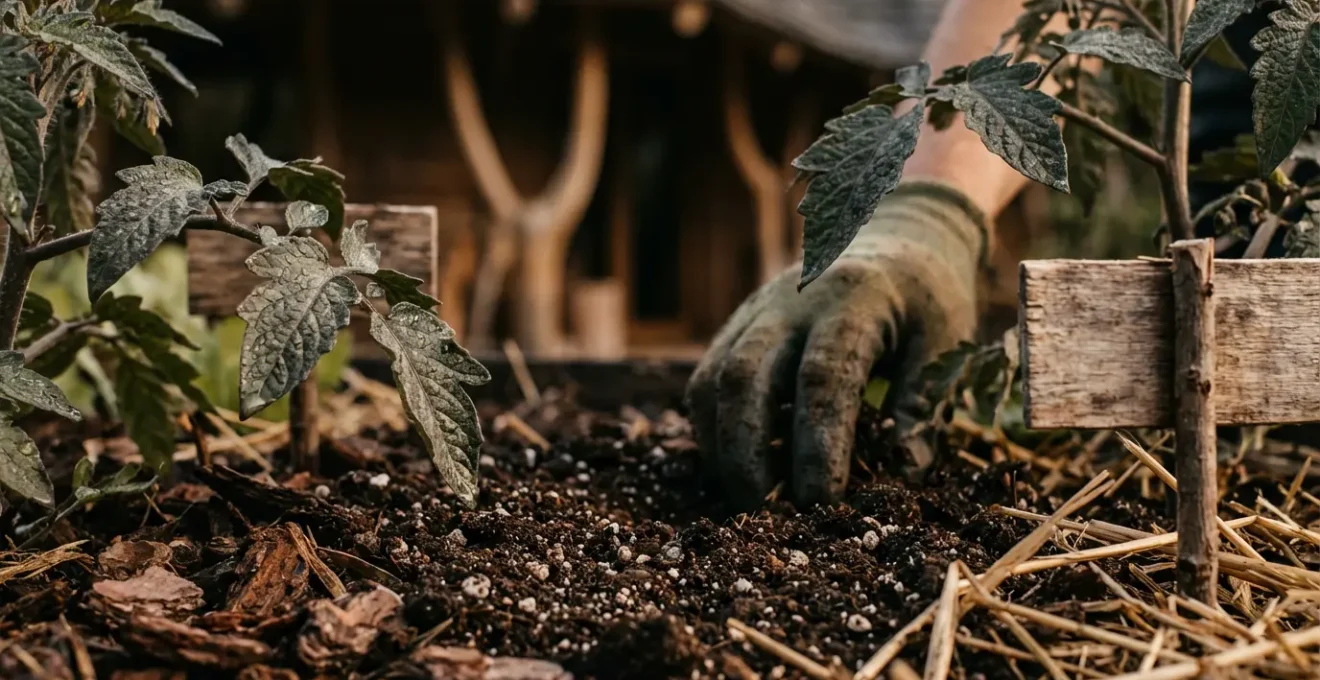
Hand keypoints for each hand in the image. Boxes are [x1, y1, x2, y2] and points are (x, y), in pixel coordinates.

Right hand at [685, 182, 986, 511]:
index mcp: (853, 299)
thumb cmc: (925, 300)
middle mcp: (791, 301)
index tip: (822, 501)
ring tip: (750, 500)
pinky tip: (740, 468)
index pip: (824, 377)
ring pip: (712, 381)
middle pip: (744, 377)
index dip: (818, 444)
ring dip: (722, 448)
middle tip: (767, 514)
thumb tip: (903, 479)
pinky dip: (714, 432)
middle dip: (748, 453)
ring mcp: (755, 312)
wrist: (890, 234)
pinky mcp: (735, 327)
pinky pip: (706, 381)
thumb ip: (921, 407)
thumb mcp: (945, 343)